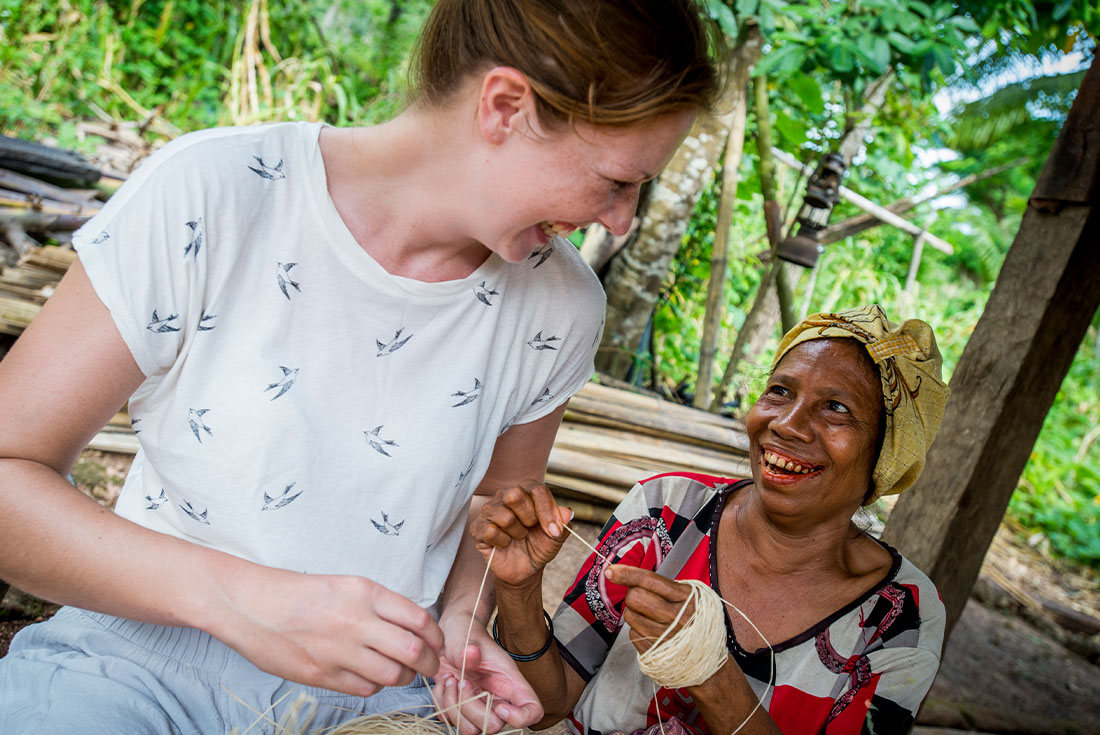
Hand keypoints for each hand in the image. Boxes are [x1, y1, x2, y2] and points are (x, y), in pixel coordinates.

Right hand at [213, 566, 443, 697]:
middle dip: (429, 663)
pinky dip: (374, 685)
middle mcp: (356, 621)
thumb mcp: (348, 586)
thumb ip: (382, 606)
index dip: (436, 637)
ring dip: (403, 677)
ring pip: (393, 675)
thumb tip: (417, 629)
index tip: (438, 644)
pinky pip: (365, 688)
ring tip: (399, 671)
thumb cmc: (302, 595)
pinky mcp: (322, 675)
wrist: (254, 606)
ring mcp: (339, 651)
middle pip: (413, 651)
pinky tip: (369, 675)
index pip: (419, 619)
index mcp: (366, 593)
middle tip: (430, 666)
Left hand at [433, 617, 543, 733]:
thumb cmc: (466, 635)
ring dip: (454, 706)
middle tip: (462, 682)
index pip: (533, 711)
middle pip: (494, 727)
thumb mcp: (468, 638)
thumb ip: (469, 648)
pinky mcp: (459, 708)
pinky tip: (444, 683)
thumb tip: (471, 654)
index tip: (499, 707)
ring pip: (470, 730)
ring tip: (450, 680)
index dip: (520, 718)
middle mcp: (497, 698)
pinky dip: (442, 703)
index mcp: (510, 682)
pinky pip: (449, 721)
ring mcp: (478, 705)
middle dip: (471, 709)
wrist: (449, 635)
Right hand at [470, 481, 571, 585]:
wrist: (524, 568)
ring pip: (504, 516)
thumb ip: (563, 523)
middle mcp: (505, 495)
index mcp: (527, 491)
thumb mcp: (556, 536)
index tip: (554, 531)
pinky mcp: (478, 527)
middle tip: (530, 530)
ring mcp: (490, 510)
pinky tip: (504, 544)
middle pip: (515, 495)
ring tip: (517, 537)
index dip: (547, 511)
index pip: (537, 489)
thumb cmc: (538, 546)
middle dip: (528, 518)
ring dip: (517, 533)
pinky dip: (503, 543)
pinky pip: (490, 531)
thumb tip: (567, 512)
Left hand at [603, 564, 693, 655]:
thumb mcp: (689, 595)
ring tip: (653, 617)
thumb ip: (663, 586)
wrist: (707, 656)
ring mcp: (665, 637)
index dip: (627, 573)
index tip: (610, 571)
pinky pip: (632, 633)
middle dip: (634, 594)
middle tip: (646, 599)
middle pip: (634, 597)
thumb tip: (627, 576)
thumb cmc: (695, 618)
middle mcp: (676, 618)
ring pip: (630, 615)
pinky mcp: (655, 652)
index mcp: (686, 597)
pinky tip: (653, 631)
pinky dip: (639, 630)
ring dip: (636, 613)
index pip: (649, 580)